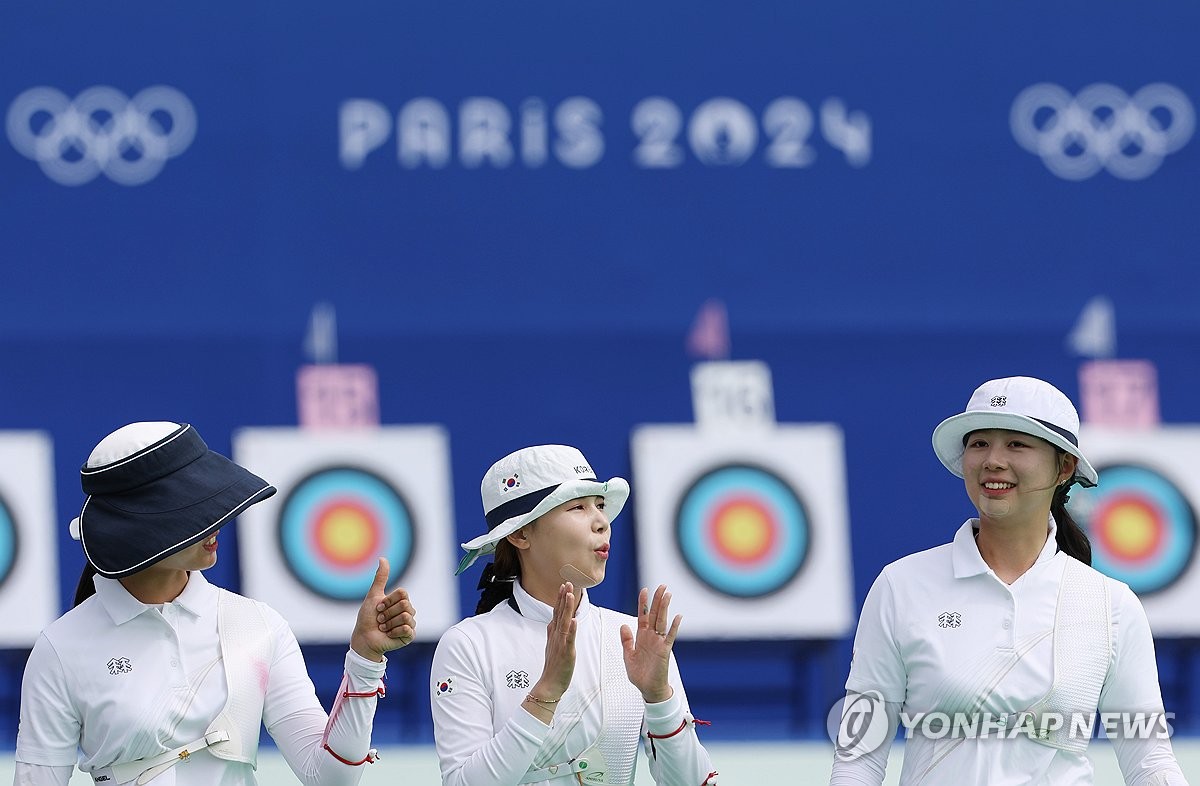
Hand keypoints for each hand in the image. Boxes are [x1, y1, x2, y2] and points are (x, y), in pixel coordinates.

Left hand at [350, 557, 415, 661]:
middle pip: (405, 604)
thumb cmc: (368, 618)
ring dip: (389, 623)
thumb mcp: (373, 595)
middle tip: (380, 619)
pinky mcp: (409, 636)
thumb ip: (381, 578)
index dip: (388, 600)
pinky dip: (394, 631)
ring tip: (383, 627)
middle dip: (388, 613)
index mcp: (400, 601)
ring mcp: (410, 624)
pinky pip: (407, 629)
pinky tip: (389, 634)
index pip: (402, 593)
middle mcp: (407, 611)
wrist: (364, 638)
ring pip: (406, 616)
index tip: (379, 607)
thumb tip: (382, 558)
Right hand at [530, 582, 577, 701]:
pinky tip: (574, 620)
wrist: (549, 684)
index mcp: (554, 634)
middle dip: (563, 598)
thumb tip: (553, 621)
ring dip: (566, 608)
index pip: (557, 612)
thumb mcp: (552, 646)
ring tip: (569, 595)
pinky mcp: (566, 652)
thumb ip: (553, 633)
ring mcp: (560, 643)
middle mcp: (556, 636)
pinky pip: (569, 639)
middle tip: (566, 583)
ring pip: (564, 622)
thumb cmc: (553, 667)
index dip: (560, 599)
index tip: (563, 586)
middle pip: (559, 613)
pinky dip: (571, 629)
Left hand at [620, 585, 679, 703]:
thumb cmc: (639, 674)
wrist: (648, 689)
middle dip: (657, 600)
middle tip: (662, 586)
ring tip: (668, 594)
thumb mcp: (628, 656)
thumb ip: (626, 640)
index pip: (643, 616)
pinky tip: (677, 616)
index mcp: (642, 636)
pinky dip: (674, 626)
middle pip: (655, 614)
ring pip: (662, 621)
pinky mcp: (664, 651)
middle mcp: (651, 637)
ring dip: (665, 608)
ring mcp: (659, 642)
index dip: (643, 603)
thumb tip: (623, 625)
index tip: (644, 589)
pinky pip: (670, 636)